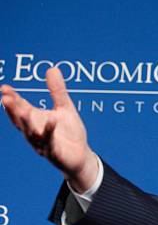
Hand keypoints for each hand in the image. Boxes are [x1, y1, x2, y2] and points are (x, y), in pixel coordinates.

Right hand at [1, 67, 97, 191]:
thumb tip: (52, 68)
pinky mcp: (54, 154)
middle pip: (21, 121)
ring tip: (24, 111)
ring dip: (27, 123)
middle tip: (5, 98)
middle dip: (13, 110)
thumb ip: (58, 91)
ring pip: (32, 134)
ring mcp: (43, 144)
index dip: (12, 99)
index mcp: (35, 120)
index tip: (4, 87)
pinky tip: (52, 121)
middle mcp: (35, 132)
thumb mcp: (65, 108)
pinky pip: (50, 143)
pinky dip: (49, 133)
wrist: (82, 156)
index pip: (21, 107)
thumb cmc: (70, 133)